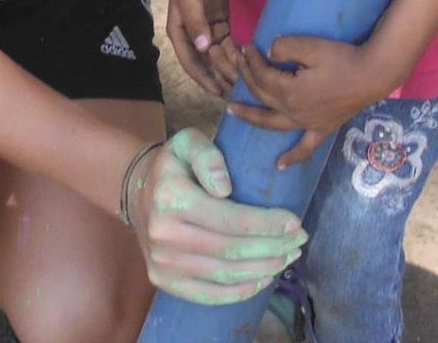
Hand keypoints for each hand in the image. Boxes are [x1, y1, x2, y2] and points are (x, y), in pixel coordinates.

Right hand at [126, 129, 307, 305]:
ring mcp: (163, 263)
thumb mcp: (187, 142)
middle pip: (232, 250)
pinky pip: (209, 295)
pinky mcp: (164, 281)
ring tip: (288, 257)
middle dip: (273, 247)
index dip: (267, 224)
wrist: (137, 192)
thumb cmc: (173, 166)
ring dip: (264, 269)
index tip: (295, 221)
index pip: (230, 220)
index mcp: (172, 199)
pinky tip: (263, 279)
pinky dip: (241, 291)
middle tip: (299, 240)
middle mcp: (165, 235)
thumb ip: (208, 156)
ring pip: (225, 275)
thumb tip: (225, 187)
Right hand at [166, 0, 237, 97]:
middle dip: (220, 75)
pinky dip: (236, 52)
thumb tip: (203, 48)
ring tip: (245, 80)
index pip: (191, 62)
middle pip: (207, 61)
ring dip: (230, 66)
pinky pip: (228, 43)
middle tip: (237, 90)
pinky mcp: (220, 23)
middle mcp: (192, 36)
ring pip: (219, 54)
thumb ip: (196, 24)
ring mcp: (207, 30)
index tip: (217, 91)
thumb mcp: (190, 0)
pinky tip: (248, 61)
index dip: (203, 78)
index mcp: (180, 34)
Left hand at [224, 36, 396, 168]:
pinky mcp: (322, 128)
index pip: (262, 75)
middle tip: (235, 64)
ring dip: (250, 117)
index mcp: (289, 91)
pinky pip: (305, 148)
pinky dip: (292, 158)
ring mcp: (307, 123)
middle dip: (246, 78)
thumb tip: (268, 52)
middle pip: (262, 96)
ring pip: (272, 123)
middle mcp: (294, 111)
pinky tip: (279, 165)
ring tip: (231, 112)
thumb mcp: (311, 46)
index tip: (247, 47)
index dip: (252, 61)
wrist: (372, 75)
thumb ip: (285, 47)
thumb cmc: (343, 59)